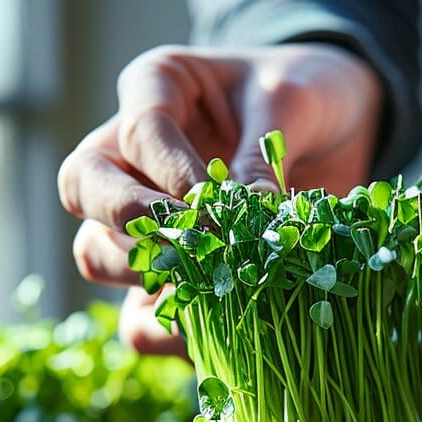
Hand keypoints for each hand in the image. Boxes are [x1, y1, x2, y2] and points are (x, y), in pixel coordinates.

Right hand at [58, 43, 381, 349]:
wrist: (337, 135)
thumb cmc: (305, 97)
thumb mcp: (294, 101)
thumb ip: (261, 154)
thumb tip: (244, 214)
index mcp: (156, 90)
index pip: (139, 132)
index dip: (172, 172)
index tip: (216, 202)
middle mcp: (130, 157)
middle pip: (84, 189)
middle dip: (128, 220)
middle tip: (189, 242)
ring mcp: (138, 224)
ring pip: (96, 255)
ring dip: (144, 275)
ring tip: (207, 282)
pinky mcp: (163, 282)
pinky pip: (139, 322)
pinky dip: (169, 331)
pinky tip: (218, 327)